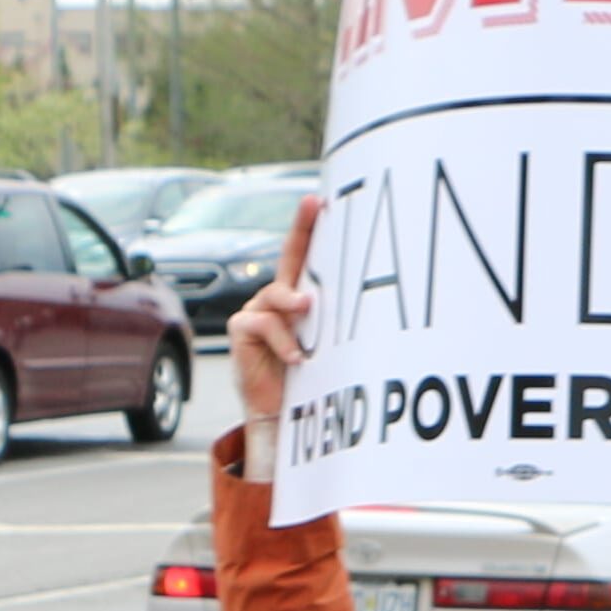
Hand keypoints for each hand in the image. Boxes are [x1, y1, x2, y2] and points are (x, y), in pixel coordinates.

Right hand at [230, 196, 320, 429]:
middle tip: (313, 205)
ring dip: (294, 303)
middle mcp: (275, 298)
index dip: (310, 227)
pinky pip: (263, 325)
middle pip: (289, 257)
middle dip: (301, 228)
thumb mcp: (325, 349)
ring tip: (307, 311)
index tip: (321, 199)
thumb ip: (333, 328)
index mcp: (296, 297)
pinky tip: (296, 359)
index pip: (305, 256)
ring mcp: (257, 311)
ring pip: (278, 296)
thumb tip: (369, 313)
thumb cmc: (306, 377)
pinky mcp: (241, 330)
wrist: (277, 411)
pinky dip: (283, 341)